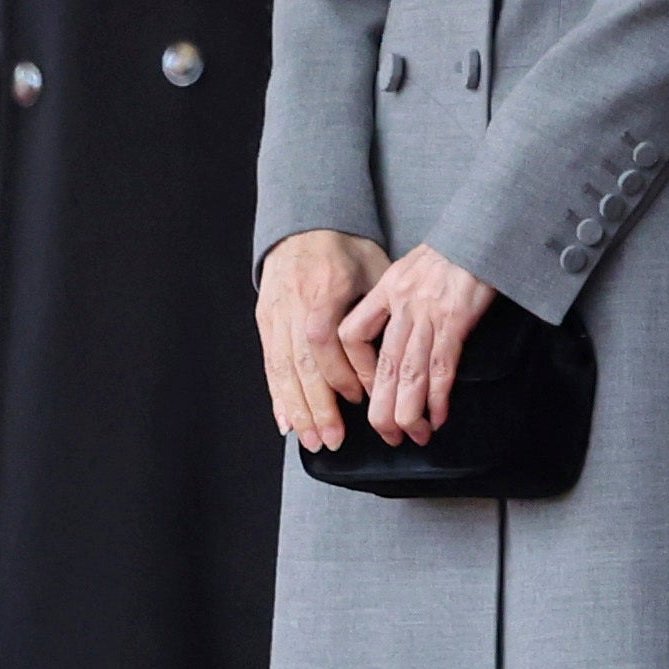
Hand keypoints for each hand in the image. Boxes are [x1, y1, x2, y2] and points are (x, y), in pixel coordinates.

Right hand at [259, 229, 390, 449]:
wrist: (304, 227)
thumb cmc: (346, 250)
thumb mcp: (373, 269)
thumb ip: (381, 308)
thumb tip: (404, 348)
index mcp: (323, 291)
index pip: (330, 341)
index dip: (348, 372)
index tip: (368, 397)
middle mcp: (293, 307)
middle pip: (303, 364)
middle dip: (318, 406)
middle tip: (334, 438)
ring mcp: (275, 317)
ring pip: (283, 371)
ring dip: (298, 410)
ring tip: (312, 440)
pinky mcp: (264, 324)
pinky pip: (270, 366)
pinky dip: (277, 396)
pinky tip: (285, 422)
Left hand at [331, 243, 501, 444]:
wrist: (487, 231)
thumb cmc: (458, 249)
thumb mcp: (415, 265)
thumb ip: (402, 295)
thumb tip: (403, 328)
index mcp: (386, 291)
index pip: (350, 335)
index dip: (354, 369)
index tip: (366, 389)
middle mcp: (401, 306)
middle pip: (382, 366)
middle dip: (382, 409)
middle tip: (388, 435)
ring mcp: (427, 314)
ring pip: (408, 373)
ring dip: (409, 411)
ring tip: (414, 436)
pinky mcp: (455, 320)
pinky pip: (441, 366)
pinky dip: (438, 396)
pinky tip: (439, 415)